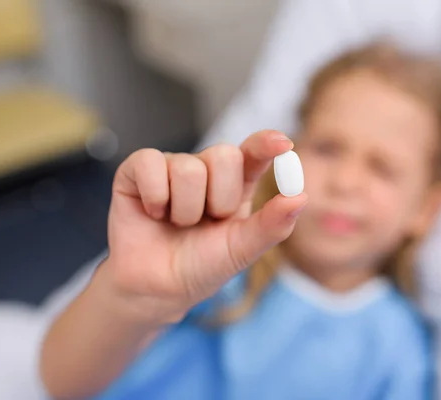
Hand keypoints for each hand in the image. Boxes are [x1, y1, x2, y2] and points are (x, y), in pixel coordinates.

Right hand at [101, 130, 307, 324]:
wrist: (157, 289)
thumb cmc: (201, 266)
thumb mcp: (242, 250)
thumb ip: (272, 225)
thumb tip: (301, 197)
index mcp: (236, 185)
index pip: (253, 153)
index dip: (265, 144)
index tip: (282, 143)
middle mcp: (206, 170)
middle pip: (224, 155)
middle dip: (218, 199)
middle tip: (207, 221)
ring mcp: (172, 167)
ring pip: (188, 167)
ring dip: (186, 209)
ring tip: (177, 224)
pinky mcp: (138, 170)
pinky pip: (150, 163)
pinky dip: (155, 196)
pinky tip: (153, 213)